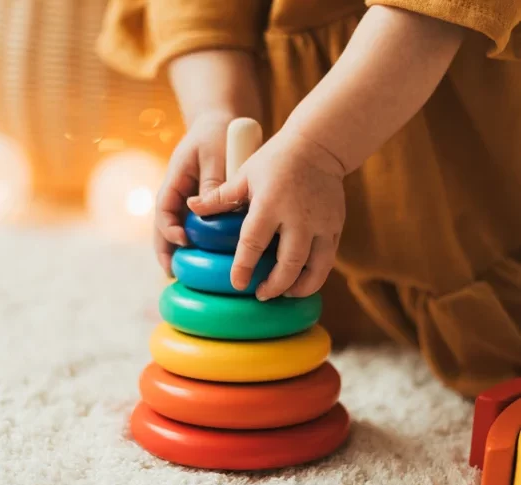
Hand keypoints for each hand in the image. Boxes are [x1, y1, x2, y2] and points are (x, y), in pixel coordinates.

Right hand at [154, 111, 236, 274]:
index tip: (184, 240)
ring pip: (175, 230)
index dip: (169, 227)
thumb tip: (207, 211)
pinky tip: (201, 263)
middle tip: (170, 273)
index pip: (164, 209)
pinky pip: (194, 229)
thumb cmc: (216, 133)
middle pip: (163, 226)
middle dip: (165, 250)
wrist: (220, 123)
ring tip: (180, 276)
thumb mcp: (214, 153)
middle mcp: (177, 194)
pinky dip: (194, 245)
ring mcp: (187, 202)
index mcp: (175, 180)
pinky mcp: (201, 207)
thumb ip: (211, 181)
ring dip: (176, 252)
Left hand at [187, 128, 345, 300]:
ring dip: (300, 287)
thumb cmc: (276, 160)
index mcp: (270, 204)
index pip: (254, 242)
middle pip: (289, 264)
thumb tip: (191, 208)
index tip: (237, 284)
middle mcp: (298, 218)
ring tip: (286, 293)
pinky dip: (315, 275)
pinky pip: (328, 260)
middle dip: (275, 285)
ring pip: (316, 269)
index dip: (244, 267)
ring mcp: (322, 224)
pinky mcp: (336, 227)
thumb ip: (219, 197)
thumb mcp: (244, 174)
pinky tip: (302, 280)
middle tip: (261, 294)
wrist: (319, 146)